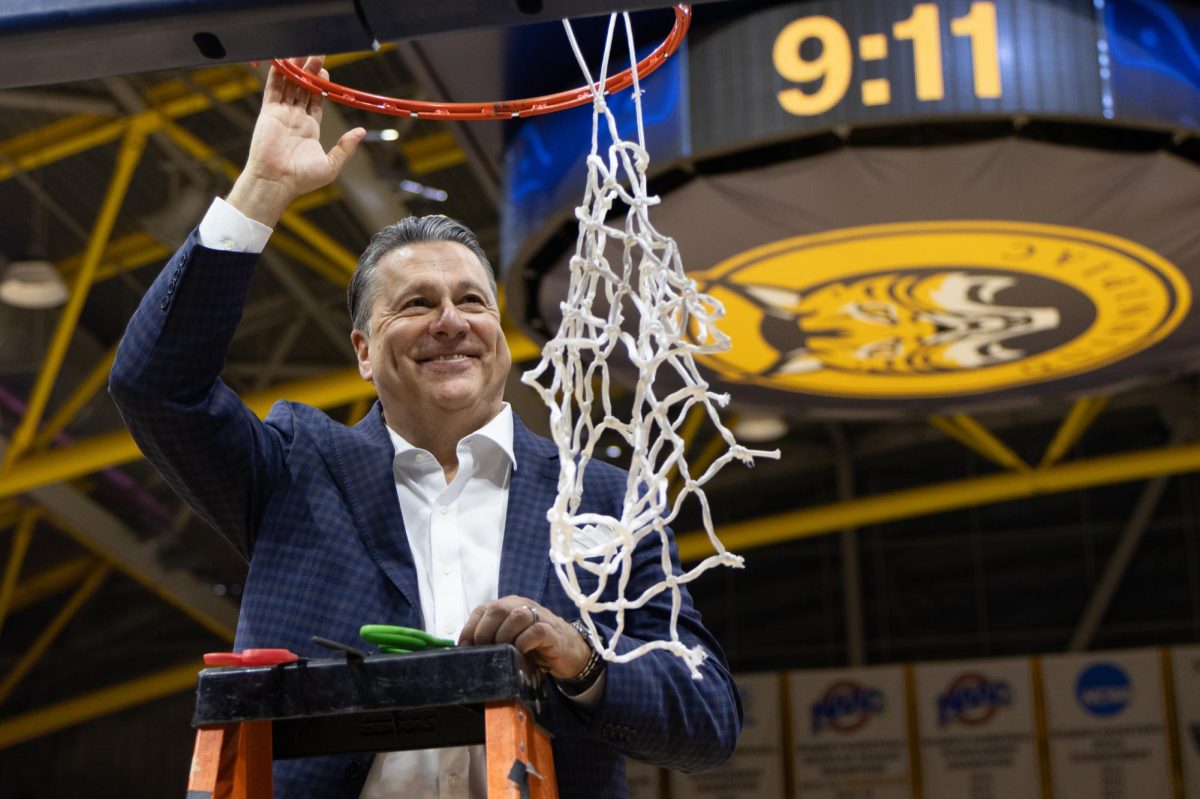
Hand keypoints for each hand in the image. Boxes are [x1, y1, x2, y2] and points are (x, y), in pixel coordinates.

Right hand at [226, 55, 364, 226]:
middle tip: (318, 54)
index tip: (326, 72)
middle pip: (303, 88)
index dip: (320, 85)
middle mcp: (295, 118)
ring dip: (296, 68)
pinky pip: (273, 88)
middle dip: (310, 71)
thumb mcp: (331, 165)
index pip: (316, 100)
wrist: (276, 182)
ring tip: (304, 50)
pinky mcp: (269, 111)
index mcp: (309, 128)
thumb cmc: (302, 179)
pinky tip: (283, 59)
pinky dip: (277, 73)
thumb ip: (345, 147)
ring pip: (290, 84)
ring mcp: (281, 113)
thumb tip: (360, 132)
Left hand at [458, 596, 592, 680]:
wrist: (569, 651)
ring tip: (503, 652)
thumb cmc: (535, 646)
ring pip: (517, 616)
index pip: (483, 609)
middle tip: (484, 651)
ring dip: (505, 636)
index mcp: (508, 606)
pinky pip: (536, 631)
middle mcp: (522, 606)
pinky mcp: (552, 631)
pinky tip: (521, 652)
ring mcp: (539, 616)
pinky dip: (524, 642)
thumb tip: (466, 651)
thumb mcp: (510, 640)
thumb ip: (492, 639)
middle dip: (485, 632)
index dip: (470, 628)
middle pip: (498, 609)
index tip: (465, 648)